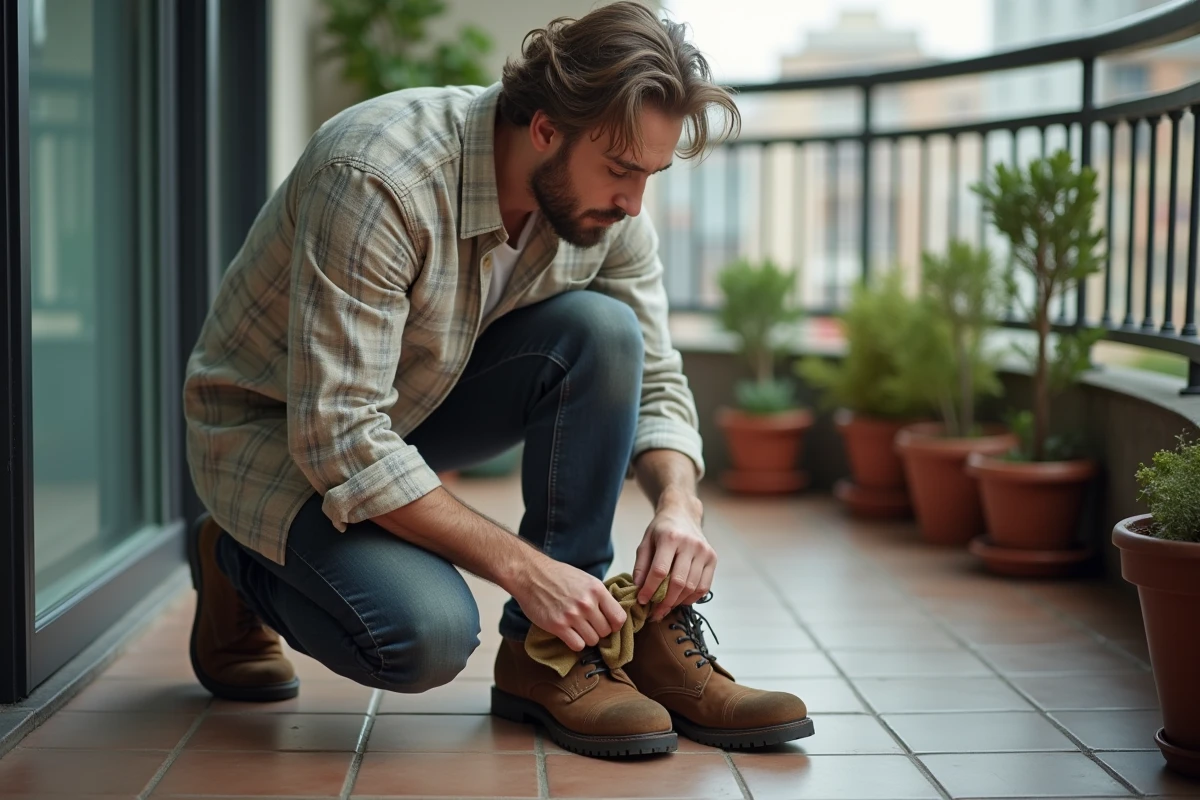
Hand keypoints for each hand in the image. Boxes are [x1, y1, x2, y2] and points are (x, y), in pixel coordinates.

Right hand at [510, 554, 626, 651]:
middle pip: (605, 632)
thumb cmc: (558, 576)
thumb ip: (600, 596)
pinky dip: (575, 643)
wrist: (530, 574)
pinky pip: (577, 645)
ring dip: (586, 638)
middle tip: (588, 626)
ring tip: (577, 629)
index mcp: (596, 589)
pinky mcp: (558, 626)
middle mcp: (586, 603)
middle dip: (598, 631)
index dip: (615, 625)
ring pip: (592, 641)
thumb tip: (614, 614)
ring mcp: (572, 615)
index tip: (608, 624)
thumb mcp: (585, 579)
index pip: (619, 618)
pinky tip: (569, 634)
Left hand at [632, 491, 715, 619]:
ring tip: (665, 608)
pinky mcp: (712, 559)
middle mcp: (690, 544)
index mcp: (670, 538)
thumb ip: (641, 566)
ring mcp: (704, 552)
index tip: (642, 601)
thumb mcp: (645, 542)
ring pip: (692, 588)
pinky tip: (679, 600)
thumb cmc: (661, 529)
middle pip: (678, 583)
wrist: (683, 514)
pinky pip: (704, 587)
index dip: (650, 590)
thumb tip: (638, 589)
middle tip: (654, 613)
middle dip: (664, 602)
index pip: (660, 571)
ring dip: (677, 603)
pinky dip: (691, 598)